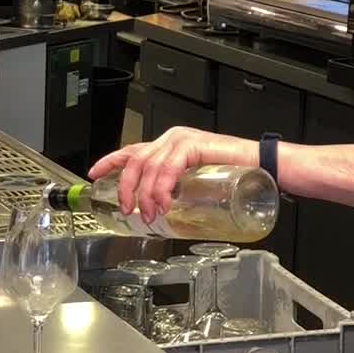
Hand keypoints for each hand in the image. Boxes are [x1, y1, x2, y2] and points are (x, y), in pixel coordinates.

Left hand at [88, 127, 256, 222]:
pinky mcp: (191, 145)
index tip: (93, 174)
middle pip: (134, 161)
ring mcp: (180, 140)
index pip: (131, 150)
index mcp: (168, 145)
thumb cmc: (234, 174)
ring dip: (145, 195)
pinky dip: (161, 188)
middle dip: (126, 188)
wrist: (260, 166)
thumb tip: (158, 211)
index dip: (109, 161)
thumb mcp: (194, 183)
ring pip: (148, 167)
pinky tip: (164, 202)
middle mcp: (170, 139)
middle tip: (128, 209)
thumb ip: (176, 188)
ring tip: (151, 214)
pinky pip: (166, 168)